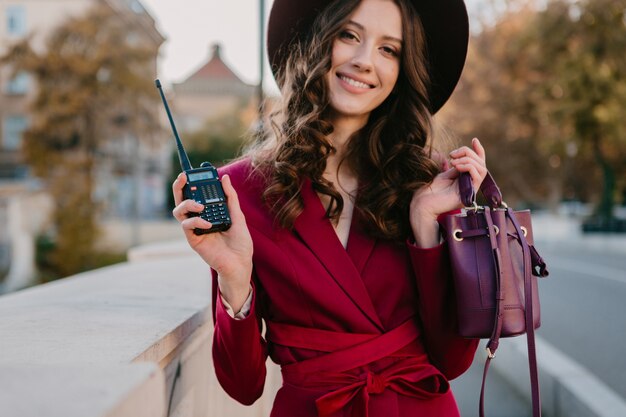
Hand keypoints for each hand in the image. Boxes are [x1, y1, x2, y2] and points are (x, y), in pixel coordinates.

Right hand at [172, 173, 252, 308]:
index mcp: (209, 212)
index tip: (194, 171)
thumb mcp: (238, 216)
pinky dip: (195, 221)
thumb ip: (230, 198)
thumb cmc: (240, 243)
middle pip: (182, 200)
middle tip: (183, 177)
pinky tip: (207, 223)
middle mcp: (199, 219)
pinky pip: (186, 226)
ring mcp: (194, 229)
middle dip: (179, 187)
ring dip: (187, 204)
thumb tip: (224, 177)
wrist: (241, 264)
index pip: (196, 194)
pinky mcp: (193, 240)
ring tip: (200, 205)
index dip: (192, 182)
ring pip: (179, 211)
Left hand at [409, 138, 486, 246]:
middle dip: (468, 153)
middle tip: (452, 155)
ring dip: (468, 160)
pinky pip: (477, 176)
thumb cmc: (430, 191)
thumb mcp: (445, 175)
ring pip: (481, 168)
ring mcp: (471, 190)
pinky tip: (456, 167)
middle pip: (480, 163)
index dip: (478, 151)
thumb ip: (457, 167)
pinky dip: (468, 167)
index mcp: (464, 179)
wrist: (423, 204)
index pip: (477, 163)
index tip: (474, 140)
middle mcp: (470, 184)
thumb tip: (464, 158)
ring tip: (453, 161)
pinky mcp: (469, 194)